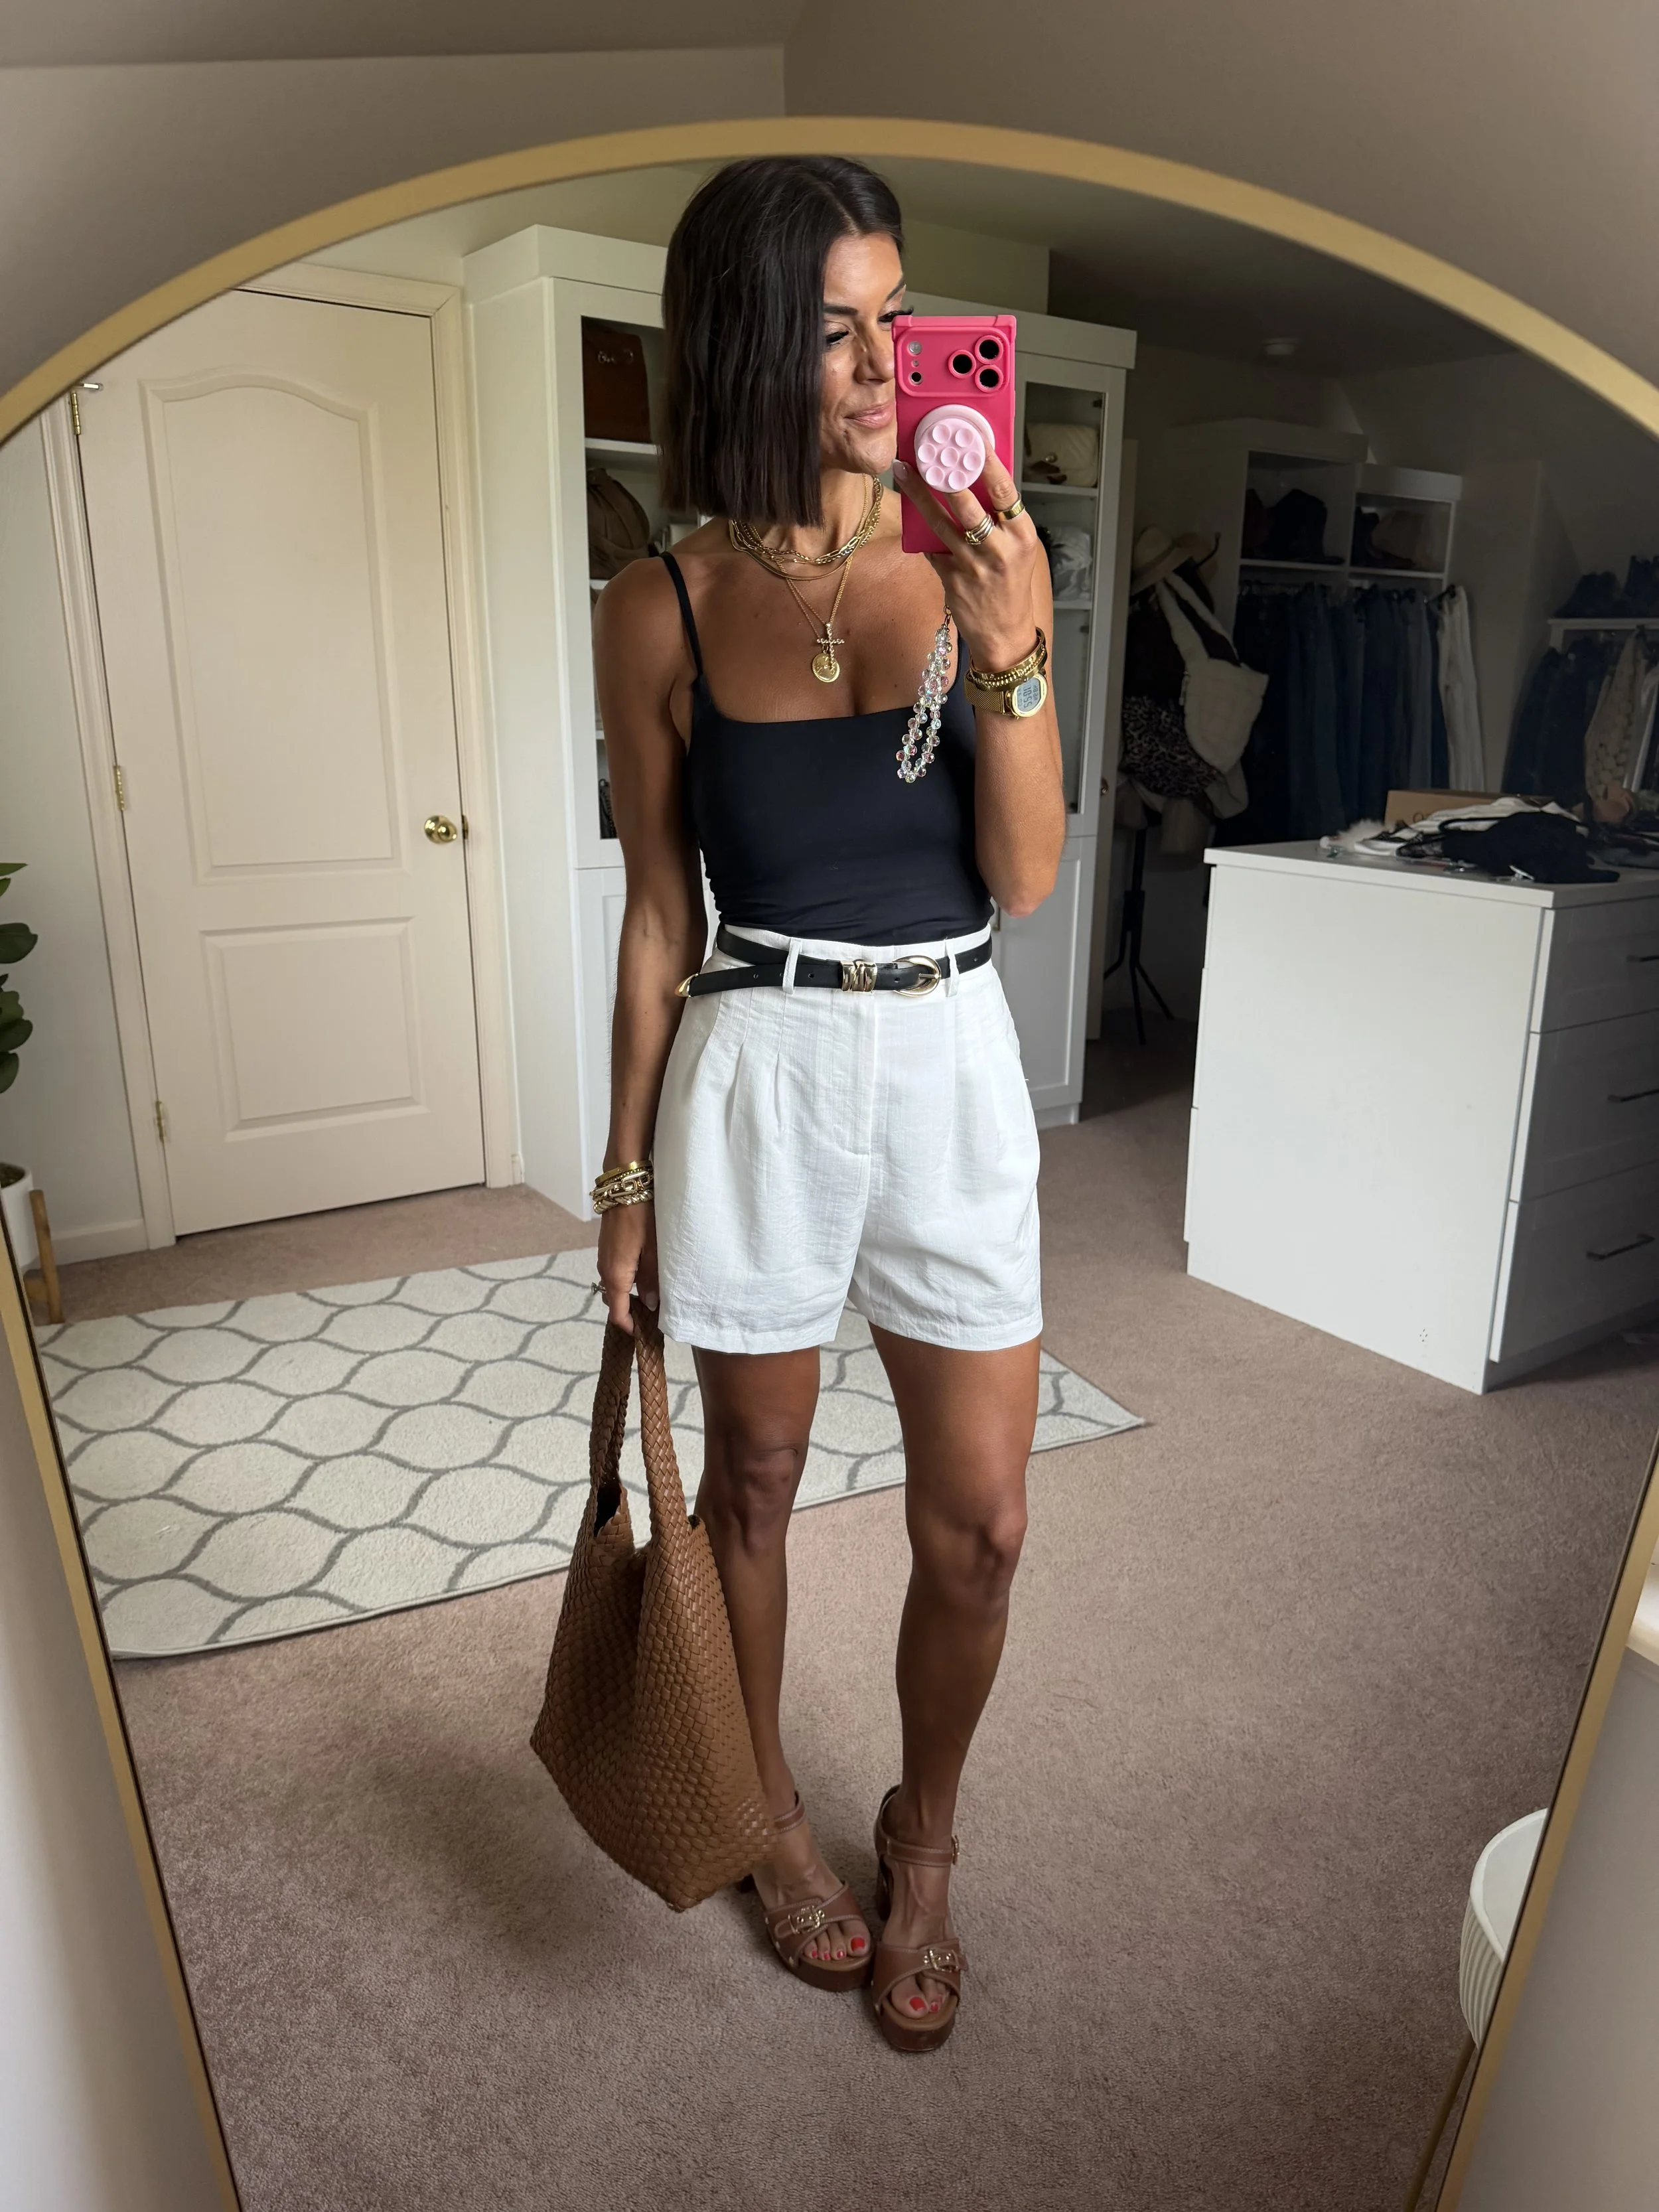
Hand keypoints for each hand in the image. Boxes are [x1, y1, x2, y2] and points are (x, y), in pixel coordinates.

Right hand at [597, 1200, 657, 1331]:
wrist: (625, 1186)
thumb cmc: (642, 1218)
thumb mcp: (653, 1250)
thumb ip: (652, 1280)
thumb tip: (651, 1304)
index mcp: (615, 1276)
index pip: (618, 1313)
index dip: (631, 1327)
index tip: (646, 1333)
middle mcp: (605, 1269)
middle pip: (615, 1301)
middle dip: (631, 1312)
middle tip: (654, 1316)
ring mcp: (604, 1257)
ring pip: (615, 1285)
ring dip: (630, 1295)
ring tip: (653, 1296)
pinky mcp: (608, 1247)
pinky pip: (615, 1271)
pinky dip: (627, 1280)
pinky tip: (645, 1274)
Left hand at [891, 446, 1043, 670]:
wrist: (1004, 633)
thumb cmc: (1010, 584)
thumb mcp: (1018, 547)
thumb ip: (1001, 517)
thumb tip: (975, 478)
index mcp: (1021, 534)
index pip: (1005, 490)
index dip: (987, 462)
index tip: (971, 438)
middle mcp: (999, 548)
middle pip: (968, 504)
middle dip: (946, 475)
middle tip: (928, 450)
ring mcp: (973, 565)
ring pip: (941, 523)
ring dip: (921, 495)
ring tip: (905, 473)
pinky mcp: (952, 579)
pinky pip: (932, 548)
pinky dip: (920, 529)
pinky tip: (906, 508)